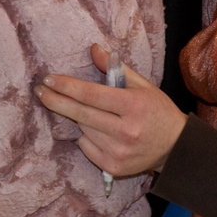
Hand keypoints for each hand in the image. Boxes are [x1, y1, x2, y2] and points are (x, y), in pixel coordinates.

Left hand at [35, 44, 187, 177]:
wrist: (176, 149)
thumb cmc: (157, 111)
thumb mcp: (143, 85)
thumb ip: (116, 68)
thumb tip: (93, 48)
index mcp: (134, 106)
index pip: (92, 95)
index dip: (67, 86)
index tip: (48, 79)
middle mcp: (126, 131)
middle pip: (81, 114)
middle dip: (56, 101)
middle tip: (39, 91)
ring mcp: (119, 152)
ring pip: (82, 130)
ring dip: (78, 119)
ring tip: (89, 113)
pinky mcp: (113, 167)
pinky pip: (86, 147)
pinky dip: (86, 137)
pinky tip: (98, 132)